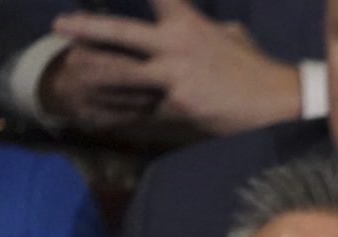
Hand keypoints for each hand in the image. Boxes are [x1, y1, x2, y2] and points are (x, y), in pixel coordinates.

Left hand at [52, 0, 301, 134]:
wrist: (278, 102)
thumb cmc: (257, 68)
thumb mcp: (232, 37)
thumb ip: (208, 29)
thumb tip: (207, 26)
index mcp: (188, 22)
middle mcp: (175, 43)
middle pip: (121, 31)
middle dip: (89, 27)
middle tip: (60, 25)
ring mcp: (174, 75)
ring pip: (123, 71)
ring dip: (95, 71)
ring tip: (73, 71)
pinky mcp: (178, 104)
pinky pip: (144, 107)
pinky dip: (125, 111)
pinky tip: (105, 113)